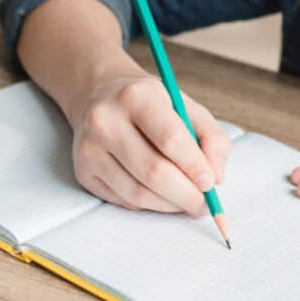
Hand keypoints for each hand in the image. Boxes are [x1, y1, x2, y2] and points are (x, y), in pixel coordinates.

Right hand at [67, 74, 231, 214]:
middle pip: (153, 171)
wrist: (101, 95)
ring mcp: (90, 149)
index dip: (194, 166)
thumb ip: (212, 138)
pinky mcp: (84, 172)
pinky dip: (151, 205)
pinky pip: (124, 200)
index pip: (170, 139)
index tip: (211, 183)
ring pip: (138, 193)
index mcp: (137, 96)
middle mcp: (106, 121)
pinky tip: (163, 196)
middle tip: (204, 203)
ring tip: (188, 201)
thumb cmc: (152, 104)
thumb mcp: (187, 106)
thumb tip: (215, 178)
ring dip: (170, 204)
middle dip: (186, 194)